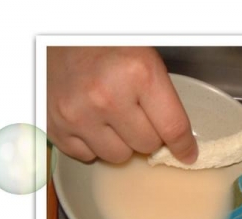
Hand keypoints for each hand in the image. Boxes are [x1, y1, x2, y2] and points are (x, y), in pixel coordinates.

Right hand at [47, 47, 197, 163]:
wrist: (53, 38)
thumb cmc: (104, 46)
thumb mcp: (145, 59)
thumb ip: (162, 98)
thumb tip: (180, 141)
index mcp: (138, 74)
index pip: (172, 128)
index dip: (184, 146)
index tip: (187, 154)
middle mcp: (107, 97)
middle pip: (146, 145)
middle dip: (147, 135)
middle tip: (137, 115)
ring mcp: (78, 115)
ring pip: (118, 156)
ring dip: (120, 142)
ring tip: (111, 117)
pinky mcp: (56, 127)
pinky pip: (88, 156)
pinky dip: (92, 144)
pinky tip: (90, 121)